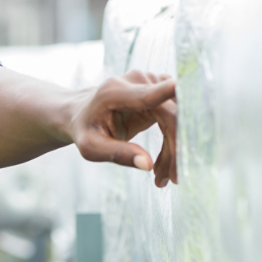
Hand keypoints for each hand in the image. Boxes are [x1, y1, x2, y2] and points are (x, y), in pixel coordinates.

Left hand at [67, 71, 177, 187]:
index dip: (165, 92)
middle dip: (174, 150)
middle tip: (168, 180)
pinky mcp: (161, 92)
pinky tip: (162, 164)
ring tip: (162, 177)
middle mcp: (138, 81)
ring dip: (175, 150)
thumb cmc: (85, 129)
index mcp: (116, 92)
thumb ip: (117, 154)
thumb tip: (147, 165)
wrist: (82, 113)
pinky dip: (174, 143)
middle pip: (170, 114)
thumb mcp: (91, 147)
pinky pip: (177, 119)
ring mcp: (152, 83)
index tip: (179, 87)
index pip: (147, 93)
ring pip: (178, 119)